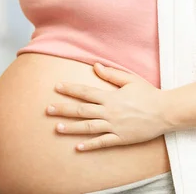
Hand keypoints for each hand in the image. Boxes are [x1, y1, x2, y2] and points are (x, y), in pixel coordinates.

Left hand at [46, 63, 171, 151]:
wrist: (166, 112)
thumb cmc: (148, 94)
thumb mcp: (130, 80)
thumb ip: (111, 74)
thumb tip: (95, 66)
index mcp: (110, 97)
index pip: (85, 92)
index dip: (70, 90)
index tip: (56, 87)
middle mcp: (109, 112)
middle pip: (81, 110)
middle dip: (63, 109)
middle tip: (48, 110)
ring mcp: (114, 126)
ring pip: (88, 127)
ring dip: (71, 128)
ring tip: (56, 128)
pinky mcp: (121, 138)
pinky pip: (103, 142)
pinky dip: (90, 145)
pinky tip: (78, 147)